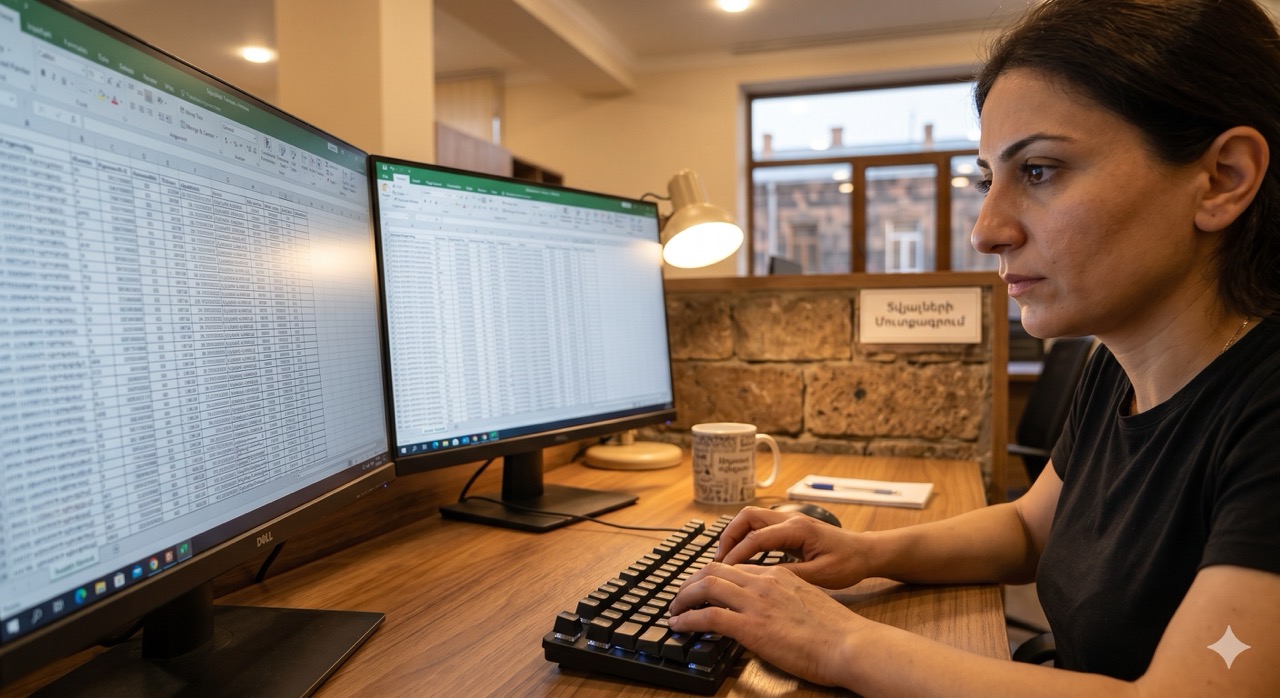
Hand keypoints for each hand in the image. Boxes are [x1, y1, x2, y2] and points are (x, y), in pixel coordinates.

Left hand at [668, 561, 866, 687]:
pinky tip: (678, 625)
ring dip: (683, 598)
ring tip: (673, 610)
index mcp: (778, 575)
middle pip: (714, 570)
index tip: (702, 586)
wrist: (849, 643)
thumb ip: (786, 598)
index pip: (735, 567)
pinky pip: (707, 615)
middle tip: (680, 596)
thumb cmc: (837, 631)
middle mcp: (763, 582)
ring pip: (705, 587)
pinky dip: (687, 618)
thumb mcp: (808, 601)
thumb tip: (773, 609)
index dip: (712, 576)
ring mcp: (756, 602)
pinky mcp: (750, 626)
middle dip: (691, 582)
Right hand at [715, 506, 871, 589]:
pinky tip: (741, 557)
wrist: (866, 552)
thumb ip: (790, 575)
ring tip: (724, 559)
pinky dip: (745, 537)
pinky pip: (760, 526)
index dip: (737, 554)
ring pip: (751, 518)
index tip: (723, 570)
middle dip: (728, 536)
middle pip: (747, 517)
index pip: (756, 537)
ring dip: (735, 535)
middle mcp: (790, 519)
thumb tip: (761, 579)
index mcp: (797, 529)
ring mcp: (789, 520)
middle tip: (717, 561)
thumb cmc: (848, 563)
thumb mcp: (820, 575)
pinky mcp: (789, 527)